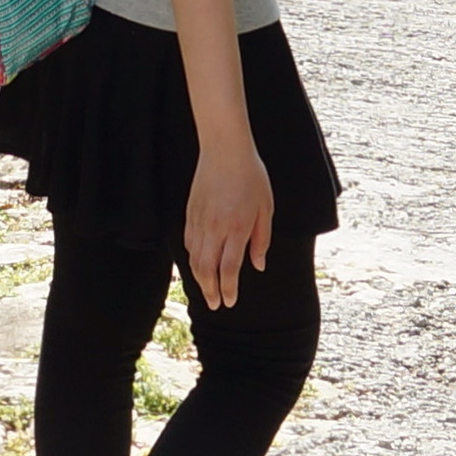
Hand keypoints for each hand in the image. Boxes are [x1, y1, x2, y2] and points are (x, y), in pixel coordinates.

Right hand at [183, 142, 276, 312]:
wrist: (225, 150)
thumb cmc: (251, 176)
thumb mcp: (266, 208)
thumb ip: (261, 239)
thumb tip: (258, 265)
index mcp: (237, 228)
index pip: (229, 269)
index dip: (228, 289)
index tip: (229, 302)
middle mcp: (215, 228)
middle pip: (207, 269)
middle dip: (210, 291)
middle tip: (215, 304)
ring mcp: (200, 221)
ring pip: (195, 259)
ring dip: (199, 278)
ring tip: (206, 290)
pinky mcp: (190, 213)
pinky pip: (189, 243)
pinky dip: (192, 258)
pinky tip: (198, 264)